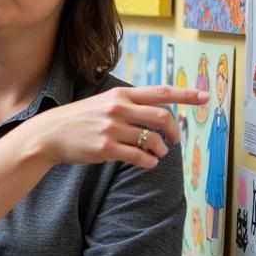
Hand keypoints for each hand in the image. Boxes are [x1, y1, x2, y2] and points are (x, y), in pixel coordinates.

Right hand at [29, 85, 207, 169]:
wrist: (48, 135)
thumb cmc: (78, 119)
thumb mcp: (102, 102)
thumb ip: (128, 103)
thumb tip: (157, 110)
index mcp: (120, 95)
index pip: (161, 92)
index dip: (187, 94)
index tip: (206, 97)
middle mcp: (119, 109)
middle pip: (163, 118)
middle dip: (175, 132)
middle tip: (175, 141)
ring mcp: (112, 129)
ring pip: (153, 141)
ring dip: (160, 150)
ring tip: (156, 153)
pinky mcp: (106, 148)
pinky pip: (139, 157)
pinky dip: (149, 162)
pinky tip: (147, 162)